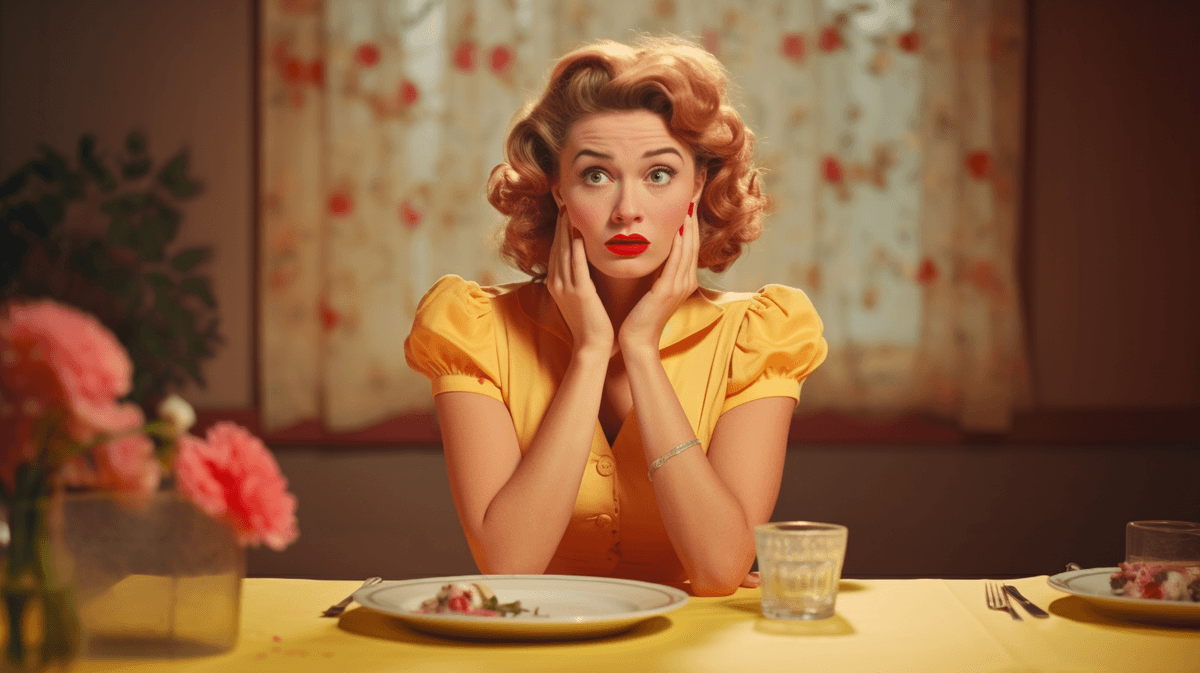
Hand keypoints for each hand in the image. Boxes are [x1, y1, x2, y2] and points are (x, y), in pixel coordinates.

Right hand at [546, 204, 612, 354]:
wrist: (592, 346)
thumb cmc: (591, 324)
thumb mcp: (581, 298)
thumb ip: (580, 280)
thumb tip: (586, 263)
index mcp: (557, 284)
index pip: (557, 250)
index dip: (559, 230)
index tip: (563, 211)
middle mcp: (558, 283)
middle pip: (557, 246)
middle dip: (559, 224)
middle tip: (563, 202)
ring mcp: (566, 288)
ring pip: (564, 252)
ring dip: (566, 230)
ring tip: (568, 210)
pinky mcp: (579, 293)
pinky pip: (576, 267)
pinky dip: (576, 249)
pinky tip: (578, 234)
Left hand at [617, 201, 698, 352]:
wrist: (637, 340)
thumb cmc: (640, 314)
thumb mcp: (653, 287)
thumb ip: (658, 270)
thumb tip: (654, 250)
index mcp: (683, 279)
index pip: (690, 244)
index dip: (691, 221)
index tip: (689, 200)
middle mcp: (686, 281)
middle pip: (693, 242)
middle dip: (693, 217)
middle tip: (695, 193)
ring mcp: (679, 286)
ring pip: (687, 249)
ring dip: (688, 225)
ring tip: (689, 203)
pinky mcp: (667, 291)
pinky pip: (675, 262)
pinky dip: (677, 245)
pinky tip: (677, 229)